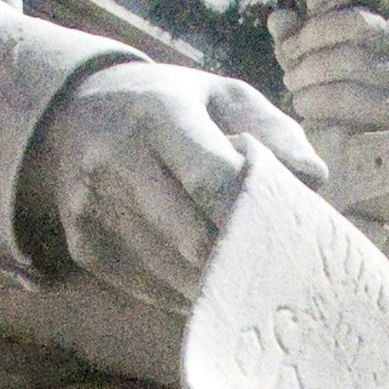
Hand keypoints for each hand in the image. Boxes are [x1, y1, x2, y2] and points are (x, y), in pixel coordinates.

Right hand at [25, 63, 323, 312]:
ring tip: (247, 281)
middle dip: (238, 258)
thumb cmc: (173, 107)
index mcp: (159, 113)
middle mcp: (116, 157)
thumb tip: (313, 181)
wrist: (74, 111)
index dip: (251, 213)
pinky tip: (205, 281)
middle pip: (191, 237)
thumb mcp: (223, 97)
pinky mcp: (81, 244)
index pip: (211, 179)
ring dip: (215, 284)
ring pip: (170, 272)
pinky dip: (182, 292)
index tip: (284, 233)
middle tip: (276, 274)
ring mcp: (91, 205)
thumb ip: (275, 132)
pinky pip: (146, 288)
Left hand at [270, 0, 388, 152]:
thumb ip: (299, 40)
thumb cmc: (340, 108)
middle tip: (289, 58)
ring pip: (355, 61)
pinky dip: (321, 100)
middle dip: (313, 37)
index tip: (311, 3)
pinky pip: (358, 98)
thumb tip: (279, 18)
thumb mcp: (317, 65)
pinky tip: (305, 109)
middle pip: (361, 22)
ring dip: (311, 72)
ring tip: (292, 86)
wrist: (367, 170)